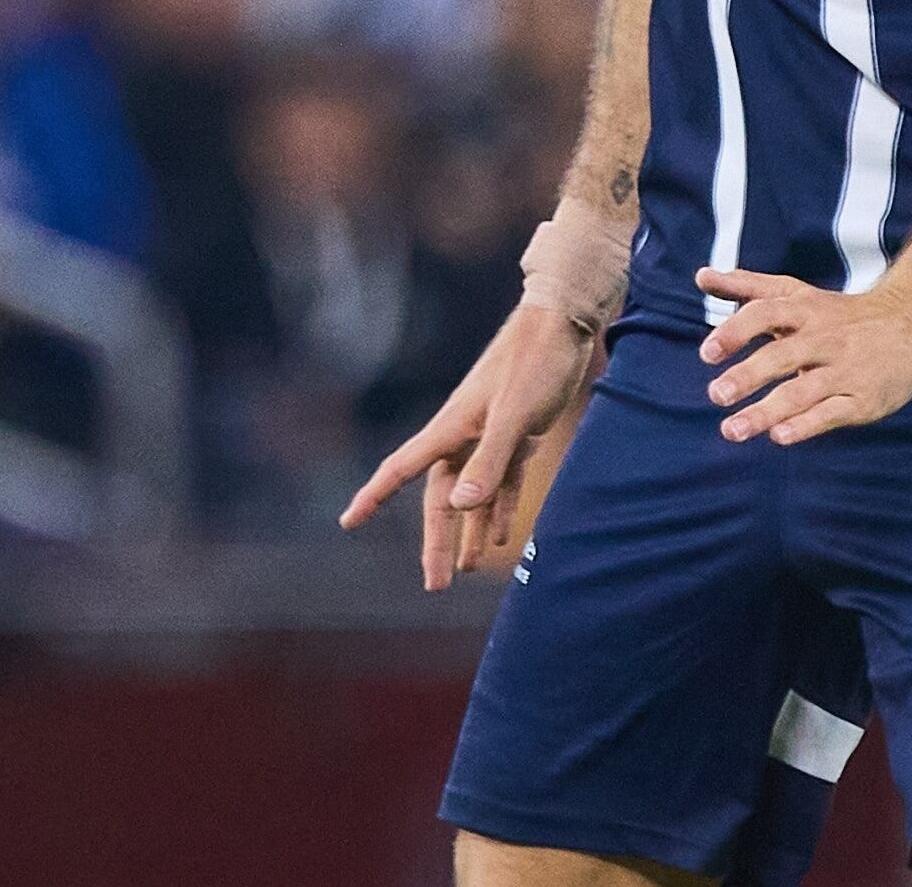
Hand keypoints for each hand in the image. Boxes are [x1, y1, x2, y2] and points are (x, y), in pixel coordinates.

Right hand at [339, 301, 601, 591]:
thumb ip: (489, 461)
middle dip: (437, 542)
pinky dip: (498, 509)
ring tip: (463, 573)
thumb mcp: (514, 415)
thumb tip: (460, 507)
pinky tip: (499, 537)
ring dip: (467, 532)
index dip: (373, 496)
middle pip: (441, 498)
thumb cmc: (535, 363)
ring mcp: (489, 436)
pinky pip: (501, 482)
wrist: (563, 324)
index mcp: (451, 428)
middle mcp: (463, 435)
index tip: (348, 522)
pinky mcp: (517, 434)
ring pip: (471, 495)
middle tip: (436, 586)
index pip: (401, 469)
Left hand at [694, 268, 911, 444]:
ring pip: (803, 392)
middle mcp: (825, 339)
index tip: (707, 354)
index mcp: (805, 310)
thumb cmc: (839, 313)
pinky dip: (805, 426)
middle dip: (748, 375)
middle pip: (783, 355)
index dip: (736, 332)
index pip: (766, 313)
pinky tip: (778, 436)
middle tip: (716, 394)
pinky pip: (832, 414)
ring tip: (731, 430)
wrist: (911, 323)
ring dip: (766, 413)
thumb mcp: (795, 293)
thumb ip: (747, 286)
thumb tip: (701, 275)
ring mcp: (845, 371)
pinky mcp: (863, 400)